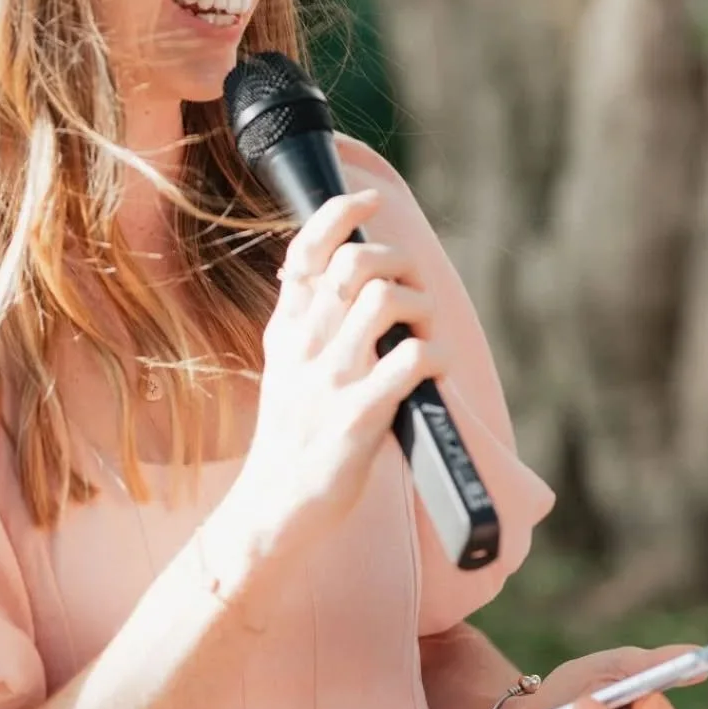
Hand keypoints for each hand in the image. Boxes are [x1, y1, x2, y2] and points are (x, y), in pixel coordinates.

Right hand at [229, 189, 448, 547]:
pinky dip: (432, 356)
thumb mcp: (285, 368)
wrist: (274, 508)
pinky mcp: (356, 419)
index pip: (305, 251)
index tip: (367, 200)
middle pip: (354, 264)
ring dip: (420, 308)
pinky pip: (407, 360)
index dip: (337, 213)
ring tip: (425, 335)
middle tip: (412, 289)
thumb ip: (308, 320)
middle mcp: (304, 347)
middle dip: (396, 262)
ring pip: (383, 302)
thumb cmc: (294, 436)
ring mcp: (328, 382)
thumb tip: (341, 266)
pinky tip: (433, 372)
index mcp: (286, 330)